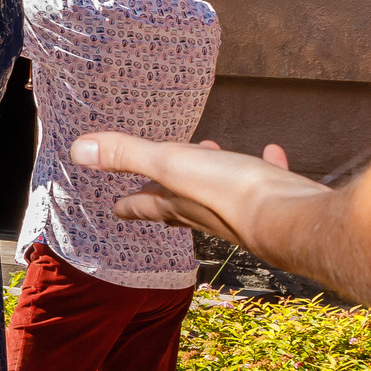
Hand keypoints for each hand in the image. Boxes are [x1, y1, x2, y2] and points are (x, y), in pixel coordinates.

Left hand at [73, 133, 302, 242]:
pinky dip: (267, 165)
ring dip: (214, 173)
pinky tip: (273, 151)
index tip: (116, 207)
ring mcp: (245, 211)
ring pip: (222, 192)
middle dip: (166, 192)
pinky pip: (269, 178)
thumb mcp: (171, 163)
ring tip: (212, 154)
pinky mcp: (279, 202)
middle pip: (180, 203)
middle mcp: (208, 212)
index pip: (144, 205)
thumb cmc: (229, 193)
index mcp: (179, 204)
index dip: (129, 204)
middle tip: (156, 185)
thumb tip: (77, 151)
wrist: (293, 220)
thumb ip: (127, 155)